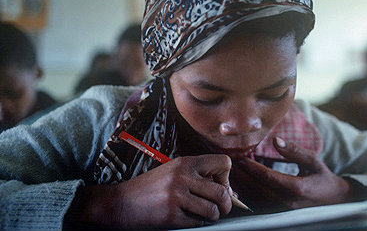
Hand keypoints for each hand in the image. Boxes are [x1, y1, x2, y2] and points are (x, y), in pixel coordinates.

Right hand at [66, 154, 232, 229]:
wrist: (120, 203)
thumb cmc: (150, 187)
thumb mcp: (173, 171)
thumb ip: (197, 176)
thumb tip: (228, 190)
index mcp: (186, 162)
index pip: (223, 162)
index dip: (226, 177)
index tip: (220, 186)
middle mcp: (183, 176)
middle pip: (222, 192)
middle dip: (227, 204)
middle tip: (222, 208)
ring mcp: (177, 196)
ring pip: (213, 210)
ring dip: (214, 216)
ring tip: (206, 215)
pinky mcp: (171, 215)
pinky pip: (197, 223)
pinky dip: (197, 223)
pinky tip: (188, 218)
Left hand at [235, 137, 351, 209]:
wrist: (333, 200)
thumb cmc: (322, 177)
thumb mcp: (313, 161)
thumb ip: (294, 151)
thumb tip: (276, 140)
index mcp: (297, 188)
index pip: (268, 178)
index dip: (252, 168)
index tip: (240, 158)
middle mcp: (288, 202)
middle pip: (257, 189)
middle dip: (242, 176)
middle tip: (229, 162)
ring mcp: (282, 211)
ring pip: (255, 199)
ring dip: (241, 186)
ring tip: (230, 172)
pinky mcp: (278, 213)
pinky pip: (258, 205)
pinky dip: (247, 194)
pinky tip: (239, 183)